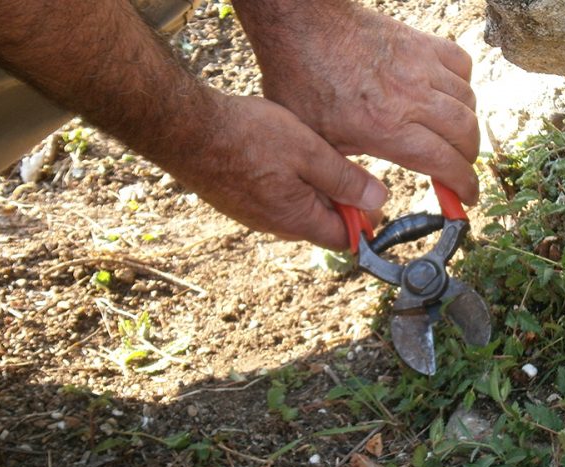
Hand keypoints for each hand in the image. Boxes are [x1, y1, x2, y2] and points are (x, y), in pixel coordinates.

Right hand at [167, 95, 387, 249]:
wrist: (186, 129)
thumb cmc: (249, 137)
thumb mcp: (310, 152)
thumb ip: (345, 179)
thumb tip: (378, 202)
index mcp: (297, 219)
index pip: (343, 239)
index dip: (364, 223)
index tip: (373, 200)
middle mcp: (273, 225)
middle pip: (320, 225)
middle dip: (339, 204)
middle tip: (347, 171)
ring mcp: (251, 214)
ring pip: (296, 210)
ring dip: (312, 192)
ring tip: (315, 158)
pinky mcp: (235, 200)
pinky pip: (273, 199)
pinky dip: (288, 184)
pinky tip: (284, 157)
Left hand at [234, 1, 480, 204]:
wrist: (302, 27)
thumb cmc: (303, 83)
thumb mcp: (318, 142)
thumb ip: (345, 175)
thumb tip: (360, 211)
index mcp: (387, 128)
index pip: (446, 163)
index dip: (464, 185)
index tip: (467, 198)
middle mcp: (411, 98)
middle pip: (466, 134)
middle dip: (469, 160)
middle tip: (459, 170)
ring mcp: (420, 67)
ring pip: (468, 101)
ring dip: (467, 125)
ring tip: (454, 138)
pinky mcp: (421, 43)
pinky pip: (462, 64)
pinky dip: (464, 84)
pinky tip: (449, 96)